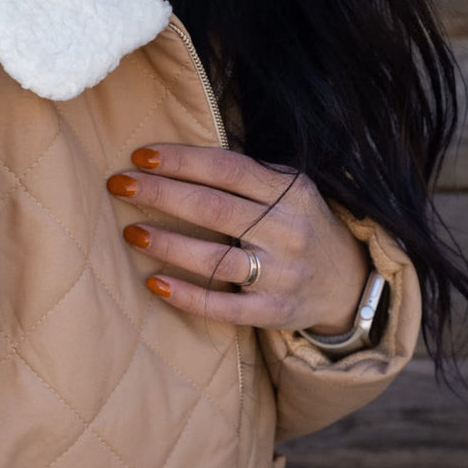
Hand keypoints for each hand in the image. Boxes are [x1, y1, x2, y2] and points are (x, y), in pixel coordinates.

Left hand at [107, 144, 369, 332]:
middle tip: (120, 184)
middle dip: (161, 193)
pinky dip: (188, 295)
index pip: (227, 168)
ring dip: (168, 242)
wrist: (348, 282)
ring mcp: (282, 274)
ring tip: (131, 231)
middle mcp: (287, 230)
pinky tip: (154, 281)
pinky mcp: (274, 312)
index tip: (141, 155)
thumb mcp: (289, 188)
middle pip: (213, 208)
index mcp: (291, 190)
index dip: (182, 160)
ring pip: (216, 257)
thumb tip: (177, 156)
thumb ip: (246, 174)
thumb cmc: (299, 223)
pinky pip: (225, 306)